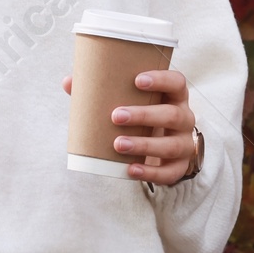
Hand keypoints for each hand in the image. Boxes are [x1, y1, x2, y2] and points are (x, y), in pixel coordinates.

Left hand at [62, 68, 199, 184]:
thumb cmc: (140, 119)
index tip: (137, 80)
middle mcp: (184, 118)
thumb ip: (102, 92)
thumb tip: (69, 82)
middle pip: (172, 115)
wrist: (159, 151)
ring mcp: (185, 144)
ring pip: (171, 145)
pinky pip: (170, 172)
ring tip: (118, 144)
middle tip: (115, 116)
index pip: (177, 82)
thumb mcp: (129, 103)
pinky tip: (131, 169)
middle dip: (144, 115)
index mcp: (174, 97)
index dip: (161, 79)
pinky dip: (150, 172)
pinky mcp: (180, 167)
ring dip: (144, 145)